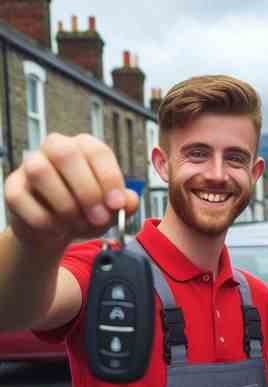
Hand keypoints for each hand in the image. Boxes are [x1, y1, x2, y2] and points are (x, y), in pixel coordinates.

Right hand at [5, 133, 138, 252]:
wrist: (57, 232)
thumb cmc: (87, 214)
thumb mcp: (111, 211)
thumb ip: (125, 205)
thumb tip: (130, 200)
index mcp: (85, 148)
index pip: (97, 150)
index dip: (109, 178)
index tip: (117, 205)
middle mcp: (56, 149)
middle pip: (65, 153)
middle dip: (86, 190)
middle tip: (98, 218)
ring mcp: (30, 166)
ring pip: (40, 171)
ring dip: (64, 204)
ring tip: (77, 223)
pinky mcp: (13, 187)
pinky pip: (22, 199)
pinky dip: (44, 220)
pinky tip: (57, 228)